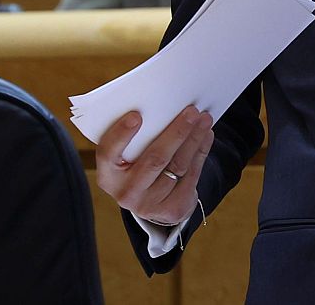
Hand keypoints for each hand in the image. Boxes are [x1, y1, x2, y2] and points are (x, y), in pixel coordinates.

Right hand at [95, 106, 213, 225]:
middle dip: (176, 132)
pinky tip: (206, 135)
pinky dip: (201, 151)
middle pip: (154, 159)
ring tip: (204, 119)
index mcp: (107, 175)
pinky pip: (191, 175)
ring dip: (194, 138)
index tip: (137, 115)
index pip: (108, 154)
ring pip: (177, 165)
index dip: (121, 135)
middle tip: (191, 111)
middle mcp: (126, 193)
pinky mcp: (173, 208)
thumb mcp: (126, 155)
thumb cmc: (136, 165)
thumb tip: (161, 107)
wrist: (152, 200)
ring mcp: (150, 204)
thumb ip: (135, 137)